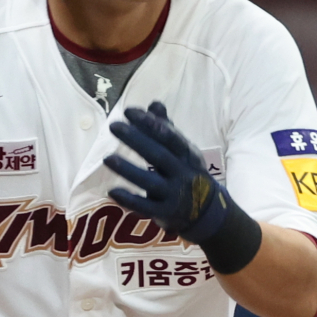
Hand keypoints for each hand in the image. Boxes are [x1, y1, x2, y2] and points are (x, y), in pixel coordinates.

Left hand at [103, 102, 228, 243]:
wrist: (209, 213)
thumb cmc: (188, 173)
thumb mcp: (183, 151)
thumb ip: (167, 129)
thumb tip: (154, 103)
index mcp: (187, 155)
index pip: (170, 137)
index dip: (151, 124)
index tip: (129, 111)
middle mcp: (183, 173)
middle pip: (159, 155)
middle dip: (136, 139)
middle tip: (114, 125)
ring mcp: (175, 195)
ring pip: (150, 182)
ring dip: (128, 170)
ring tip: (107, 158)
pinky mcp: (166, 213)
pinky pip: (146, 207)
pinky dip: (129, 200)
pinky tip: (112, 191)